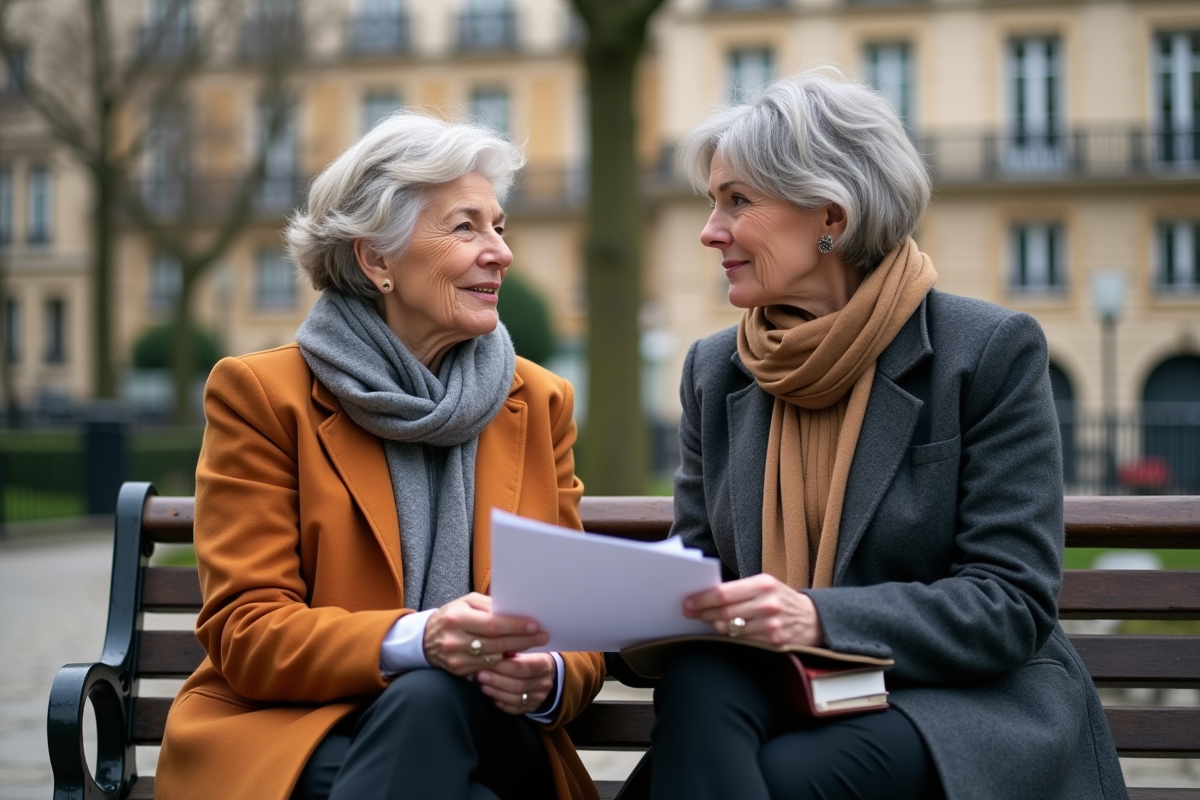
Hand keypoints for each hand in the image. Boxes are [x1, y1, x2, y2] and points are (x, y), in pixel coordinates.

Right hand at [423, 593, 547, 676]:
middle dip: (523, 640)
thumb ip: (489, 606)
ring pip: (494, 659)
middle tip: (542, 637)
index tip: (534, 625)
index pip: (492, 624)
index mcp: (457, 619)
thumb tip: (514, 611)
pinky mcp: (459, 671)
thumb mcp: (466, 603)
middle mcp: (455, 640)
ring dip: (516, 652)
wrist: (425, 639)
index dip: (515, 626)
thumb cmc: (452, 616)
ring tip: (533, 644)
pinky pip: (487, 668)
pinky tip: (514, 655)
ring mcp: (456, 659)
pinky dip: (503, 662)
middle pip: (496, 644)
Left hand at [477, 652, 555, 714]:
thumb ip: (514, 651)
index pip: (524, 667)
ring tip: (481, 684)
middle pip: (518, 685)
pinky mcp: (531, 708)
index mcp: (544, 665)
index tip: (488, 661)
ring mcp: (538, 698)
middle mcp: (544, 683)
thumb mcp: (528, 650)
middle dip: (496, 680)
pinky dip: (500, 702)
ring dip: (495, 692)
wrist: (548, 674)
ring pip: (515, 699)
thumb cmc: (532, 658)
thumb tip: (494, 651)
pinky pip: (514, 709)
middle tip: (479, 674)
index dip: (504, 666)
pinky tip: (489, 694)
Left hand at [683, 574, 823, 646]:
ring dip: (714, 627)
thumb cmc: (782, 599)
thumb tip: (706, 596)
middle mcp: (767, 603)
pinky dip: (730, 638)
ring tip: (707, 623)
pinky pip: (743, 642)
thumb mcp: (766, 585)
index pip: (724, 593)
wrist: (814, 619)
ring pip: (731, 629)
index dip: (702, 599)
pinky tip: (725, 634)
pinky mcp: (774, 642)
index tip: (688, 603)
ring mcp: (771, 624)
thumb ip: (740, 589)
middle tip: (690, 614)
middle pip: (724, 612)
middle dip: (703, 614)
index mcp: (763, 584)